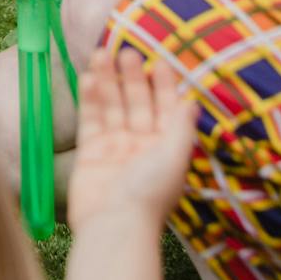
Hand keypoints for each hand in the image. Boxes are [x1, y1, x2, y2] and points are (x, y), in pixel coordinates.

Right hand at [67, 41, 200, 231]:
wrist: (113, 227)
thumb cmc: (149, 194)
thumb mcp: (174, 157)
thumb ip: (181, 126)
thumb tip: (192, 100)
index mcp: (166, 148)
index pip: (166, 109)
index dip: (163, 86)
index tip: (158, 61)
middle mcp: (142, 146)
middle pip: (137, 103)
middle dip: (132, 78)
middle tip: (126, 52)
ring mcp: (115, 148)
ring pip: (112, 107)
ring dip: (108, 81)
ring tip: (101, 54)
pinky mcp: (91, 154)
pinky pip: (90, 120)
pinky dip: (89, 99)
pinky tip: (88, 78)